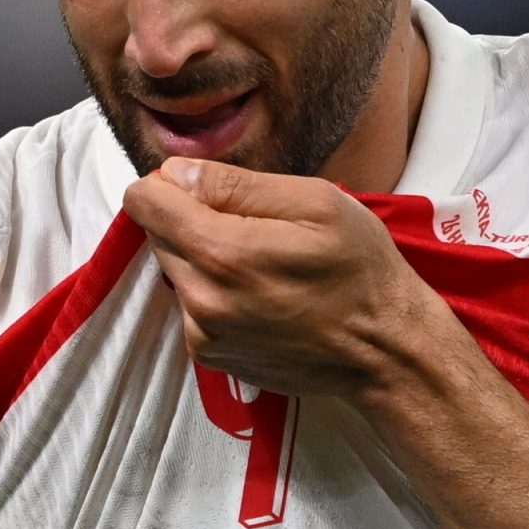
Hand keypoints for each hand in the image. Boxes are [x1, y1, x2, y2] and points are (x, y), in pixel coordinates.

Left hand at [120, 157, 438, 397]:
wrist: (384, 349)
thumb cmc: (360, 269)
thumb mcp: (314, 202)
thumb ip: (235, 184)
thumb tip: (173, 173)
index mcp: (223, 253)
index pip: (144, 201)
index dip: (170, 183)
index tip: (206, 187)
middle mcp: (201, 298)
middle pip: (156, 234)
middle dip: (190, 219)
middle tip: (252, 226)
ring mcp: (202, 333)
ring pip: (173, 269)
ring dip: (202, 257)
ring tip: (261, 263)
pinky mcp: (209, 355)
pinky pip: (189, 305)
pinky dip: (213, 292)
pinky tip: (259, 294)